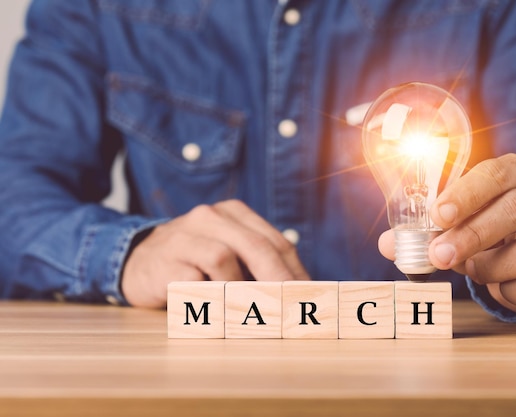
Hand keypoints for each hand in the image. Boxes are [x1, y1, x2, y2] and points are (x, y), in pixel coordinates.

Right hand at [122, 200, 309, 307]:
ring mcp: (184, 236)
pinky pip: (193, 280)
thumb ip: (258, 263)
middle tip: (293, 307)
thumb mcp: (228, 251)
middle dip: (279, 280)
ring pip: (223, 258)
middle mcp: (209, 217)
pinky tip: (217, 308)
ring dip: (241, 288)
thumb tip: (299, 292)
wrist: (137, 262)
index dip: (296, 271)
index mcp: (232, 213)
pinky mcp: (164, 261)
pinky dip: (210, 296)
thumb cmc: (194, 260)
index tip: (309, 297)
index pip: (275, 241)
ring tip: (251, 309)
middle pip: (255, 246)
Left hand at [379, 154, 515, 315]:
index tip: (438, 215)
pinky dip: (510, 290)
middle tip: (439, 255)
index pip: (496, 173)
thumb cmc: (492, 225)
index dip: (466, 194)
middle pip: (514, 210)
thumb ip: (427, 228)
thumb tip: (388, 244)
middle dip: (471, 236)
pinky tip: (499, 285)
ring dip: (489, 267)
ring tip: (471, 269)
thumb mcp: (464, 217)